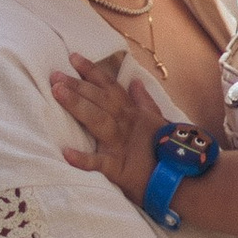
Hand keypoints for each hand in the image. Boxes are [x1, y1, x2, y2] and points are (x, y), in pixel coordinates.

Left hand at [52, 49, 166, 203]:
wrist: (182, 180)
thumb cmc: (166, 151)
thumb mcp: (156, 121)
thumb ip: (144, 101)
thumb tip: (135, 81)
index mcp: (132, 114)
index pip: (110, 87)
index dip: (92, 71)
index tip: (73, 57)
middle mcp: (125, 124)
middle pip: (99, 100)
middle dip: (77, 85)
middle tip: (55, 75)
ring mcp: (121, 145)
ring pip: (97, 120)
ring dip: (78, 105)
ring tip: (57, 93)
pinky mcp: (119, 169)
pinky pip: (100, 163)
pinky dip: (84, 159)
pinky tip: (66, 153)